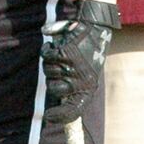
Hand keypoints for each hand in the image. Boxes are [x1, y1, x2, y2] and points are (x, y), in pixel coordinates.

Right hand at [41, 0, 120, 123]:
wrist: (95, 26)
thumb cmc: (90, 51)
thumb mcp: (87, 71)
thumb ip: (73, 86)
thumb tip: (60, 102)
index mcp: (88, 88)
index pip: (73, 111)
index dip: (60, 116)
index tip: (48, 116)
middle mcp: (80, 81)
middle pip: (54, 90)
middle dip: (52, 80)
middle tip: (58, 69)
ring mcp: (72, 68)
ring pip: (49, 72)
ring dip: (50, 63)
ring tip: (61, 53)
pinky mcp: (65, 54)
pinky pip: (47, 57)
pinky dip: (47, 49)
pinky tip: (53, 44)